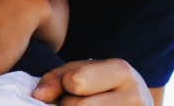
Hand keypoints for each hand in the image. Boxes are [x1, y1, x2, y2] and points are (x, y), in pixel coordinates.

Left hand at [32, 59, 151, 105]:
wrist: (135, 102)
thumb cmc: (101, 85)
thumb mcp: (81, 71)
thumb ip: (56, 79)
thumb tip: (38, 96)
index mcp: (122, 71)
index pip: (76, 82)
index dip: (65, 86)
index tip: (71, 88)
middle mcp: (136, 97)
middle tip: (73, 103)